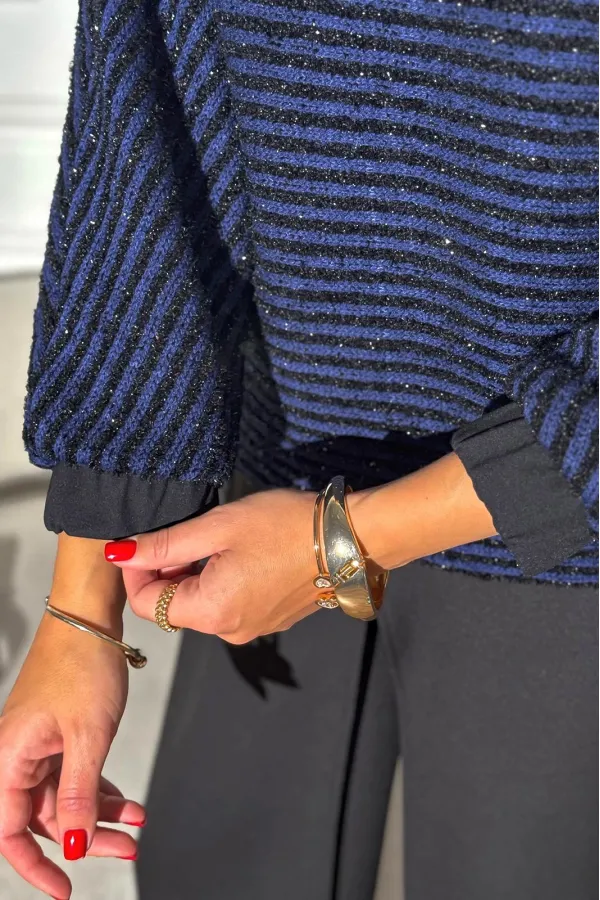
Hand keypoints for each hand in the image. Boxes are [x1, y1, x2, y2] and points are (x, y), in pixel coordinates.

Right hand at [0, 609, 143, 898]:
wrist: (89, 617)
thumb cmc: (82, 665)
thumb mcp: (88, 735)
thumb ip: (79, 794)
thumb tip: (76, 845)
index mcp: (8, 757)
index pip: (9, 830)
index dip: (35, 865)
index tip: (65, 888)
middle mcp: (16, 754)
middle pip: (44, 817)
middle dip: (87, 836)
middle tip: (125, 849)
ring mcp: (37, 744)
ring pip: (65, 797)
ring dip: (100, 813)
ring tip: (136, 825)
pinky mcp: (57, 734)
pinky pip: (75, 774)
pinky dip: (100, 788)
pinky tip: (130, 803)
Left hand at [107, 455, 497, 645]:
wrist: (352, 538)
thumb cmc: (286, 526)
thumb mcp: (219, 526)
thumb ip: (165, 544)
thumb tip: (118, 554)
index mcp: (211, 611)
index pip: (146, 605)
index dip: (135, 571)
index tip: (141, 540)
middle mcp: (229, 630)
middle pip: (173, 607)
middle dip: (166, 570)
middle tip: (184, 530)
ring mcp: (253, 628)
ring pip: (201, 604)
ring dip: (194, 574)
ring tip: (216, 537)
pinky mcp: (271, 619)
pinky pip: (229, 604)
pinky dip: (220, 580)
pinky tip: (240, 552)